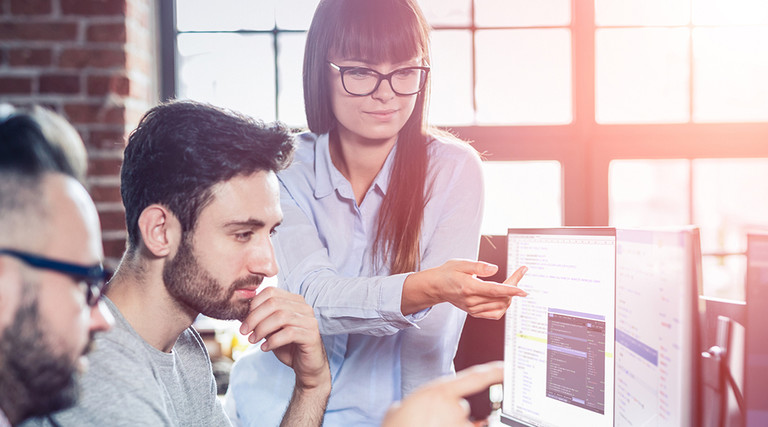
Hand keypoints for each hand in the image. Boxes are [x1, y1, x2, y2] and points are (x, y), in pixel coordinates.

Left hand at [239, 286, 330, 391]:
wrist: (306, 366)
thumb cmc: (288, 346)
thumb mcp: (270, 330)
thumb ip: (260, 319)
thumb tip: (240, 312)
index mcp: (294, 301)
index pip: (271, 292)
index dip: (254, 305)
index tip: (244, 321)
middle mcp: (304, 307)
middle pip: (274, 303)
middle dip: (254, 317)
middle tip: (244, 332)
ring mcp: (309, 320)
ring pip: (281, 317)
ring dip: (262, 329)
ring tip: (253, 340)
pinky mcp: (311, 335)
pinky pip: (289, 333)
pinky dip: (273, 341)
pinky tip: (265, 348)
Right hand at [382, 361, 503, 426]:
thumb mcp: (401, 407)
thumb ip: (422, 400)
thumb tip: (426, 405)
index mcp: (439, 391)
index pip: (475, 377)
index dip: (493, 372)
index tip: (506, 367)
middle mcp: (453, 407)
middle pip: (462, 407)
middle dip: (448, 414)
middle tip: (428, 421)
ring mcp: (460, 424)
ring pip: (461, 424)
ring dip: (448, 426)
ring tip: (428, 425)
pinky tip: (433, 426)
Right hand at [403, 260, 527, 318]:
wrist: (437, 286)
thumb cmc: (448, 273)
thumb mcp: (461, 263)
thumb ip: (479, 266)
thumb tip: (495, 269)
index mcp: (468, 288)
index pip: (494, 291)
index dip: (510, 290)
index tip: (523, 290)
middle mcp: (471, 301)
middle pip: (500, 298)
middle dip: (514, 287)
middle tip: (519, 273)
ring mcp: (473, 309)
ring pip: (500, 307)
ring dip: (510, 296)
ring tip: (512, 284)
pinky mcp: (474, 313)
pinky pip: (494, 314)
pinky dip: (503, 306)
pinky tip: (504, 296)